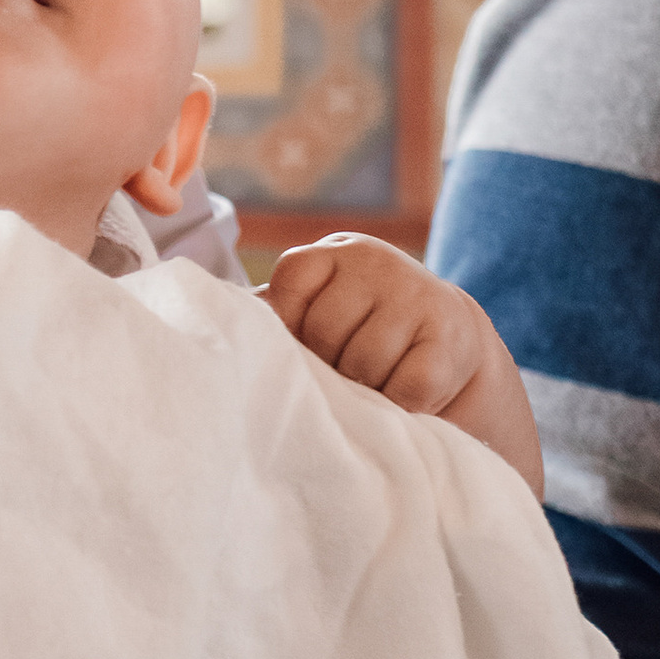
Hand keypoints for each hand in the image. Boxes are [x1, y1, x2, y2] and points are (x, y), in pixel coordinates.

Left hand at [266, 234, 543, 493]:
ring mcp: (417, 296)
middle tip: (344, 371)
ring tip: (373, 383)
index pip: (289, 286)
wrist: (450, 342)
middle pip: (323, 333)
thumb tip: (210, 329)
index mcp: (334, 252)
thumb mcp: (319, 308)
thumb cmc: (361, 330)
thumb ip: (274, 313)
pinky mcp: (448, 341)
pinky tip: (402, 396)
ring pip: (363, 365)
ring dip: (364, 389)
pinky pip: (404, 390)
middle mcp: (377, 262)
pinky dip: (398, 406)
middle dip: (329, 365)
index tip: (308, 344)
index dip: (292, 328)